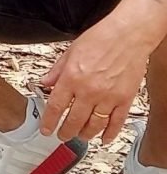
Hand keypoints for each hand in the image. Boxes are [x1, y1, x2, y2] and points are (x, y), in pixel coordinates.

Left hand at [39, 23, 147, 142]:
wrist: (127, 35)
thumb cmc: (100, 38)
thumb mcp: (69, 52)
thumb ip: (56, 71)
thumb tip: (45, 83)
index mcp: (71, 78)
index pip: (56, 107)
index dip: (49, 122)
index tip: (46, 130)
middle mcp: (89, 90)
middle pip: (74, 120)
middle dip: (66, 132)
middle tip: (62, 136)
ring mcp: (108, 97)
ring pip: (94, 125)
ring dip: (85, 134)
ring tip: (79, 136)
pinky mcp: (125, 99)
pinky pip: (117, 122)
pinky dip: (110, 133)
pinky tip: (104, 138)